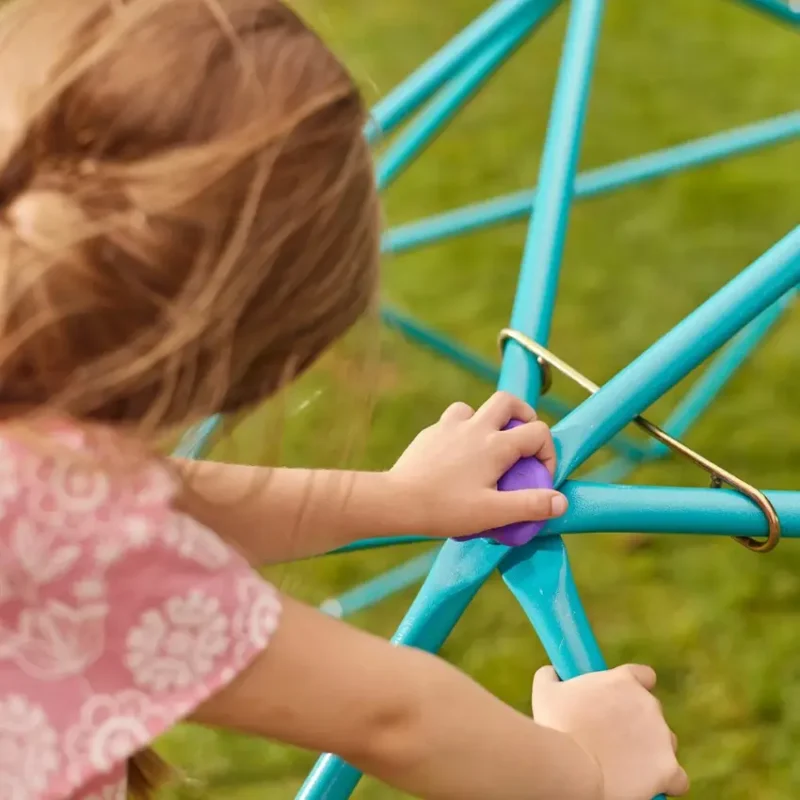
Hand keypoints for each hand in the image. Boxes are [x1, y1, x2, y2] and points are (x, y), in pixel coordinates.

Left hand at [388, 391, 567, 538]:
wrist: (396, 500)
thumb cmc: (445, 509)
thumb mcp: (493, 513)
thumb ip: (530, 505)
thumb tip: (561, 502)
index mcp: (495, 445)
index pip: (538, 432)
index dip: (548, 452)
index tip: (540, 476)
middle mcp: (474, 427)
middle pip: (508, 401)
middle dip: (523, 415)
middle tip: (524, 440)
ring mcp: (449, 426)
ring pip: (475, 408)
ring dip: (488, 421)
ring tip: (488, 446)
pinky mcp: (429, 433)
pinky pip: (452, 421)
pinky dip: (462, 431)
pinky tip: (457, 457)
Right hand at [533, 665, 689, 799]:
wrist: (572, 765)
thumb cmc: (556, 725)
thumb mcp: (546, 691)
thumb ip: (552, 675)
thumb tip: (552, 671)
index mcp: (624, 681)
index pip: (644, 676)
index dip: (636, 688)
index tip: (622, 702)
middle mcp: (649, 704)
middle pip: (652, 713)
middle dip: (637, 726)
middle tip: (612, 741)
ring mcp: (661, 736)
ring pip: (665, 743)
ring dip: (650, 752)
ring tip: (624, 767)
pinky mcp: (668, 768)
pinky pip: (677, 777)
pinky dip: (666, 782)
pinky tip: (647, 785)